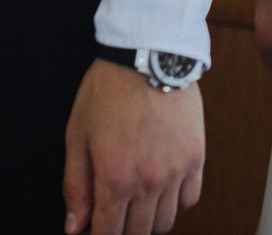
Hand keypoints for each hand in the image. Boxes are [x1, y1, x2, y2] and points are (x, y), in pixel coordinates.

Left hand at [62, 62, 203, 234]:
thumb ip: (75, 185)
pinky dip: (177, 201)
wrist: (149, 54)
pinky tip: (163, 187)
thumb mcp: (77, 135)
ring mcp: (176, 170)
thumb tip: (75, 226)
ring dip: (149, 220)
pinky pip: (191, 198)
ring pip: (165, 222)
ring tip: (138, 203)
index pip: (109, 234)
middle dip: (123, 231)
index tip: (97, 229)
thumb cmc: (108, 90)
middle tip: (115, 214)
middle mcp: (148, 181)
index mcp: (114, 178)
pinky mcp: (196, 156)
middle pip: (138, 233)